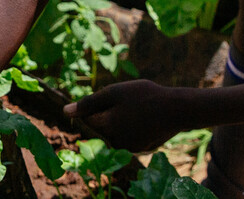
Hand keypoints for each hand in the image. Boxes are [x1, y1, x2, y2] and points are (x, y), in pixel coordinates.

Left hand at [64, 80, 193, 151]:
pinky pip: (126, 137)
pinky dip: (131, 128)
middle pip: (100, 126)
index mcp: (105, 127)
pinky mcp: (138, 150)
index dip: (98, 106)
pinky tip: (145, 120)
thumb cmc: (144, 96)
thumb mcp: (114, 92)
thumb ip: (88, 103)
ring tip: (138, 110)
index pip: (88, 118)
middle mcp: (114, 142)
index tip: (115, 100)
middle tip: (130, 103)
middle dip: (109, 114)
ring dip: (120, 122)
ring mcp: (127, 148)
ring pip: (113, 132)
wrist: (178, 110)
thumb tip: (65, 112)